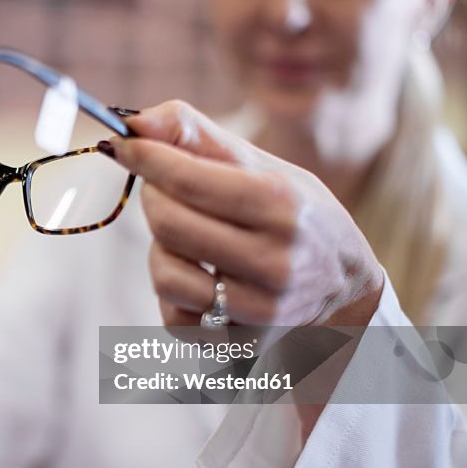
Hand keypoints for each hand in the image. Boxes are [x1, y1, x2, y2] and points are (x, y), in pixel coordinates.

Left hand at [111, 101, 383, 329]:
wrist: (344, 288)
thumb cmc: (292, 214)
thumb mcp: (262, 164)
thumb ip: (195, 134)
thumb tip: (135, 123)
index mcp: (281, 204)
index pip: (188, 179)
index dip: (144, 158)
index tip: (123, 146)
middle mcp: (275, 260)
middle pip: (169, 225)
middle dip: (153, 198)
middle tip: (161, 188)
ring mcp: (259, 308)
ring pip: (166, 276)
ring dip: (160, 250)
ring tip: (183, 238)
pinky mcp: (241, 344)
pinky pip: (175, 317)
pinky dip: (175, 294)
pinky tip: (199, 277)